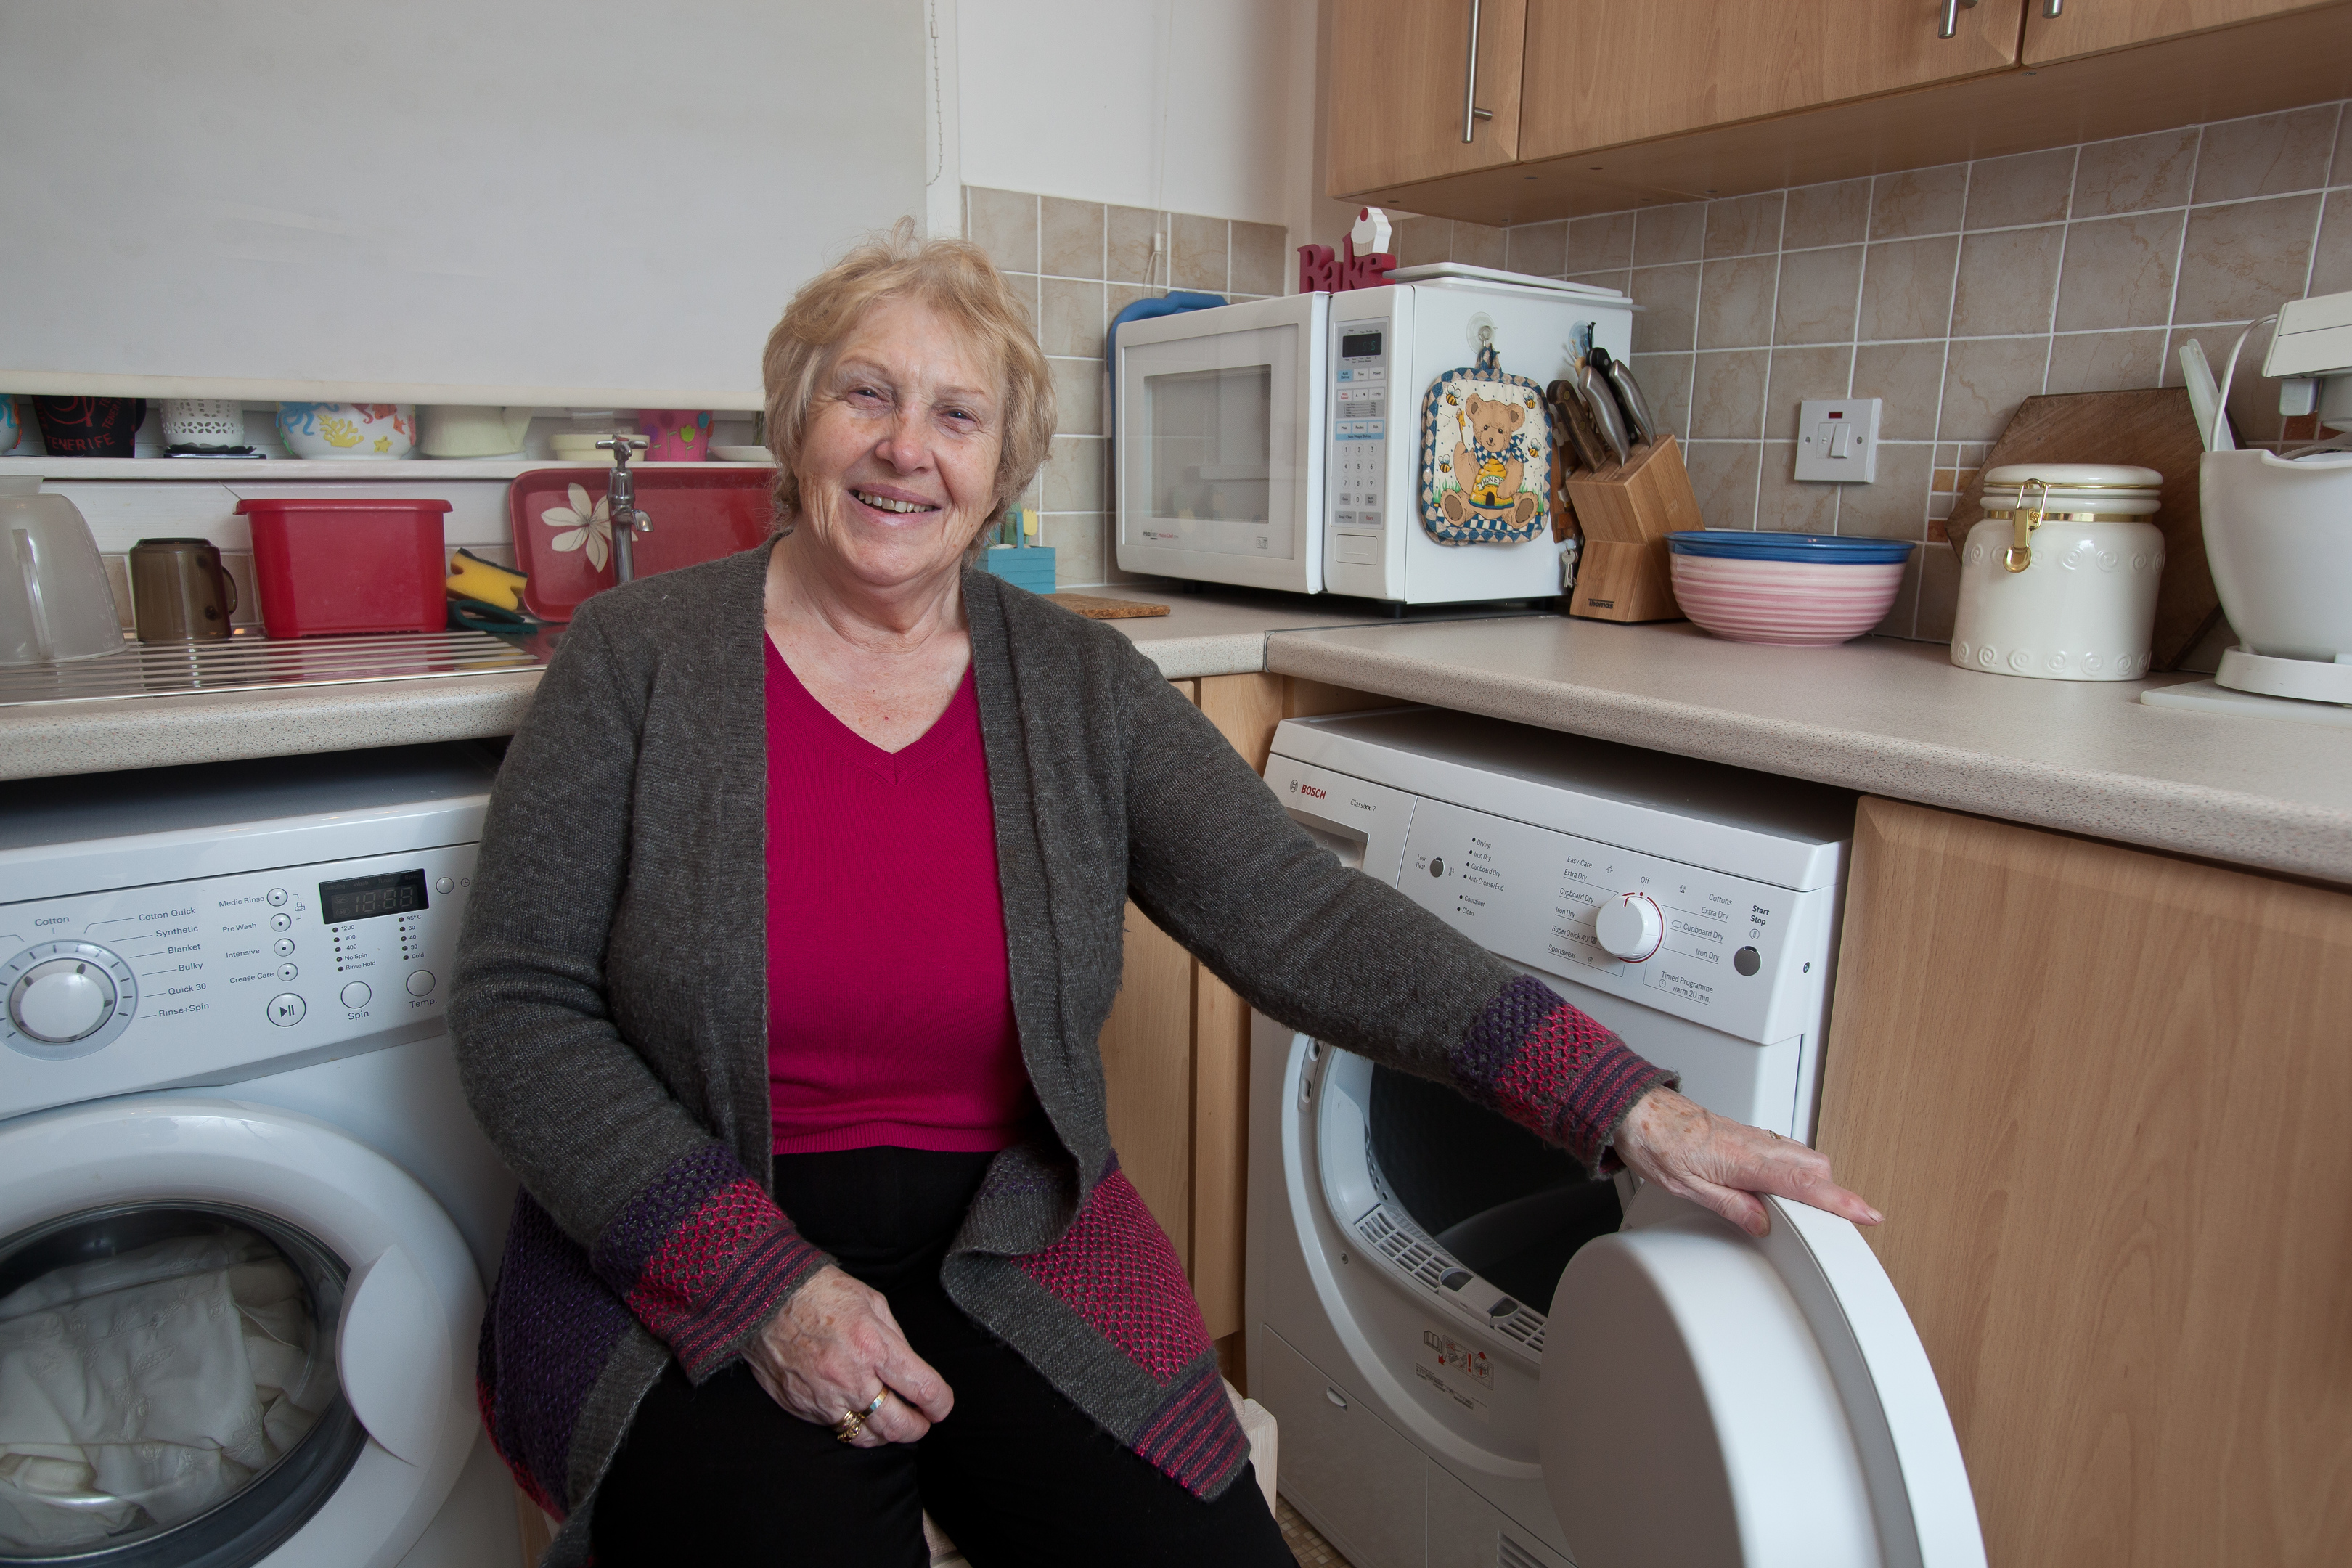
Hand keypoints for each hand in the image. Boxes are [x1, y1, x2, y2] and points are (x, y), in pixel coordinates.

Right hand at [741, 1266, 952, 1445]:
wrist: (765, 1300)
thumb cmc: (821, 1293)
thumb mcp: (872, 1302)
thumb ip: (895, 1338)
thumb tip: (910, 1369)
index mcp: (874, 1347)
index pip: (923, 1389)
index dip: (940, 1403)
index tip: (941, 1404)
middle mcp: (851, 1379)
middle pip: (898, 1426)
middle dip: (918, 1428)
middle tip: (921, 1420)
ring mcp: (825, 1399)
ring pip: (867, 1437)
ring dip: (886, 1433)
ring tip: (891, 1420)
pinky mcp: (803, 1408)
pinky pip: (835, 1428)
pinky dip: (851, 1423)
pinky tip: (856, 1409)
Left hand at [1612, 1087, 1882, 1237]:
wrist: (1637, 1111)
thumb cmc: (1656, 1142)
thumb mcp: (1689, 1187)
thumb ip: (1732, 1206)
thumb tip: (1764, 1225)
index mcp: (1746, 1160)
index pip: (1805, 1184)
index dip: (1839, 1201)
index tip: (1867, 1214)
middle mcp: (1756, 1144)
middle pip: (1814, 1167)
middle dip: (1831, 1192)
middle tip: (1842, 1221)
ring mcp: (1753, 1136)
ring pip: (1801, 1155)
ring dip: (1814, 1179)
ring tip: (1817, 1209)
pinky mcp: (1745, 1134)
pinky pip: (1783, 1150)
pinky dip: (1795, 1167)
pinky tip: (1785, 1182)